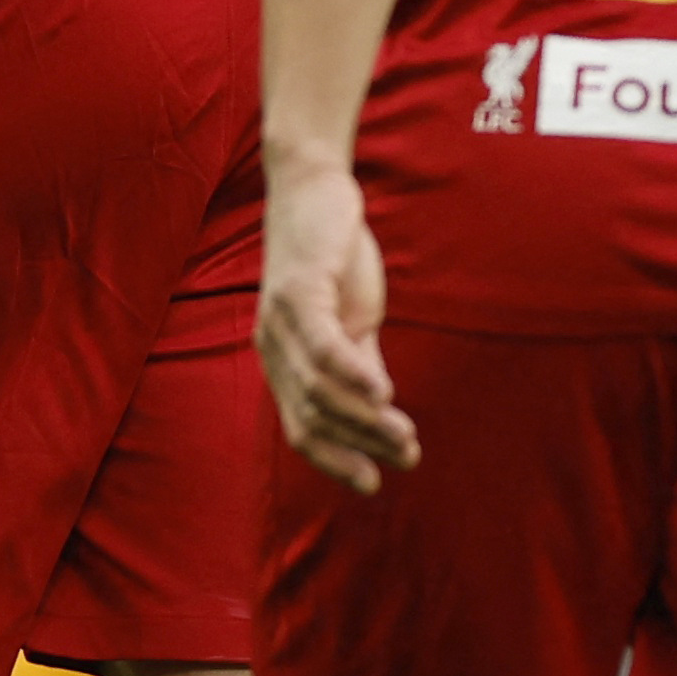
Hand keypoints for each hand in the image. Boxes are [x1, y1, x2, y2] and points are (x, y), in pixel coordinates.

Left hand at [256, 156, 419, 493]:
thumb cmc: (332, 259)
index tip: (372, 483)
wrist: (316, 192)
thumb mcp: (351, 320)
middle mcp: (270, 346)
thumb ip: (361, 362)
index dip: (334, 459)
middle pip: (312, 415)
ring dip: (366, 418)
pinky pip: (323, 346)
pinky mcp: (298, 291)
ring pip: (320, 389)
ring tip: (405, 435)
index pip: (301, 427)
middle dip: (361, 445)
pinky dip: (353, 375)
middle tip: (406, 456)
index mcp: (281, 360)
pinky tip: (384, 392)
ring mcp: (279, 320)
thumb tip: (382, 410)